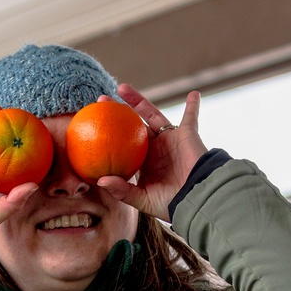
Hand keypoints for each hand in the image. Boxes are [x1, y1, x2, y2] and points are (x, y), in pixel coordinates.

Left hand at [96, 84, 207, 221]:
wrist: (197, 198)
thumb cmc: (171, 203)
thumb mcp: (143, 199)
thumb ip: (122, 190)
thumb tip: (100, 181)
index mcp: (143, 162)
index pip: (122, 143)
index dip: (109, 134)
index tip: (93, 125)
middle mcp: (154, 148)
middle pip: (132, 124)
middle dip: (117, 111)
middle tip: (101, 99)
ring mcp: (169, 139)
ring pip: (151, 114)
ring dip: (138, 101)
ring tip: (122, 87)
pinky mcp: (186, 135)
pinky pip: (190, 117)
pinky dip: (192, 106)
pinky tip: (193, 93)